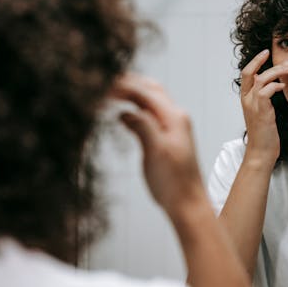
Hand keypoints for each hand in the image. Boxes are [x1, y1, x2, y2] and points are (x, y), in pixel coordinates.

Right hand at [109, 72, 203, 214]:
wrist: (188, 204)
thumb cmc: (173, 182)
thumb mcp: (156, 152)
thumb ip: (142, 127)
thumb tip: (124, 111)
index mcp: (175, 117)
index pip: (145, 92)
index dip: (122, 86)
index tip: (100, 84)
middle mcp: (176, 117)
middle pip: (150, 90)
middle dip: (128, 83)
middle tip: (103, 82)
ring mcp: (173, 126)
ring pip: (151, 100)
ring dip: (132, 93)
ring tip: (110, 91)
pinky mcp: (168, 137)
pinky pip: (151, 114)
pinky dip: (136, 107)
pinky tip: (123, 111)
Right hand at [240, 50, 287, 161]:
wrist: (261, 151)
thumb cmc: (265, 134)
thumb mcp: (263, 112)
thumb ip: (264, 98)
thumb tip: (275, 85)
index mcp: (246, 98)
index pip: (246, 74)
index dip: (255, 61)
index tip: (266, 53)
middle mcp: (246, 100)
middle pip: (249, 72)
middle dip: (263, 61)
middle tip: (284, 58)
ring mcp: (252, 105)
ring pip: (261, 79)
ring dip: (277, 71)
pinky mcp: (261, 111)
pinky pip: (266, 91)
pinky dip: (276, 85)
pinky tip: (285, 86)